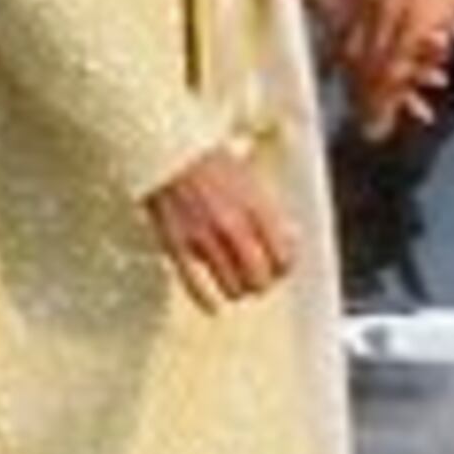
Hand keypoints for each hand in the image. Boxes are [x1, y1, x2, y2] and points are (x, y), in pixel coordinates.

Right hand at [145, 144, 295, 311]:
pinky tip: (212, 307)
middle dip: (262, 283)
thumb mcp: (249, 174)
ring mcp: (205, 238)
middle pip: (261, 278)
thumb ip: (268, 207)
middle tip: (258, 280)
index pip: (284, 257)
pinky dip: (206, 300)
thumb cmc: (207, 156)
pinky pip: (195, 285)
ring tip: (236, 287)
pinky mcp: (176, 246)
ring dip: (237, 290)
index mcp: (257, 206)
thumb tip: (289, 235)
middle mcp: (234, 226)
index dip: (284, 266)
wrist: (164, 146)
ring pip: (233, 287)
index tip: (279, 267)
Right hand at [333, 0, 453, 135]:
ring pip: (346, 47)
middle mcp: (386, 13)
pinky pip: (335, 16)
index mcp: (418, 22)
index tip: (378, 132)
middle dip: (364, 103)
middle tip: (367, 129)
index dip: (383, 107)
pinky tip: (338, 56)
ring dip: (351, 77)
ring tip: (358, 100)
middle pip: (364, 70)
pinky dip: (334, 38)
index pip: (391, 77)